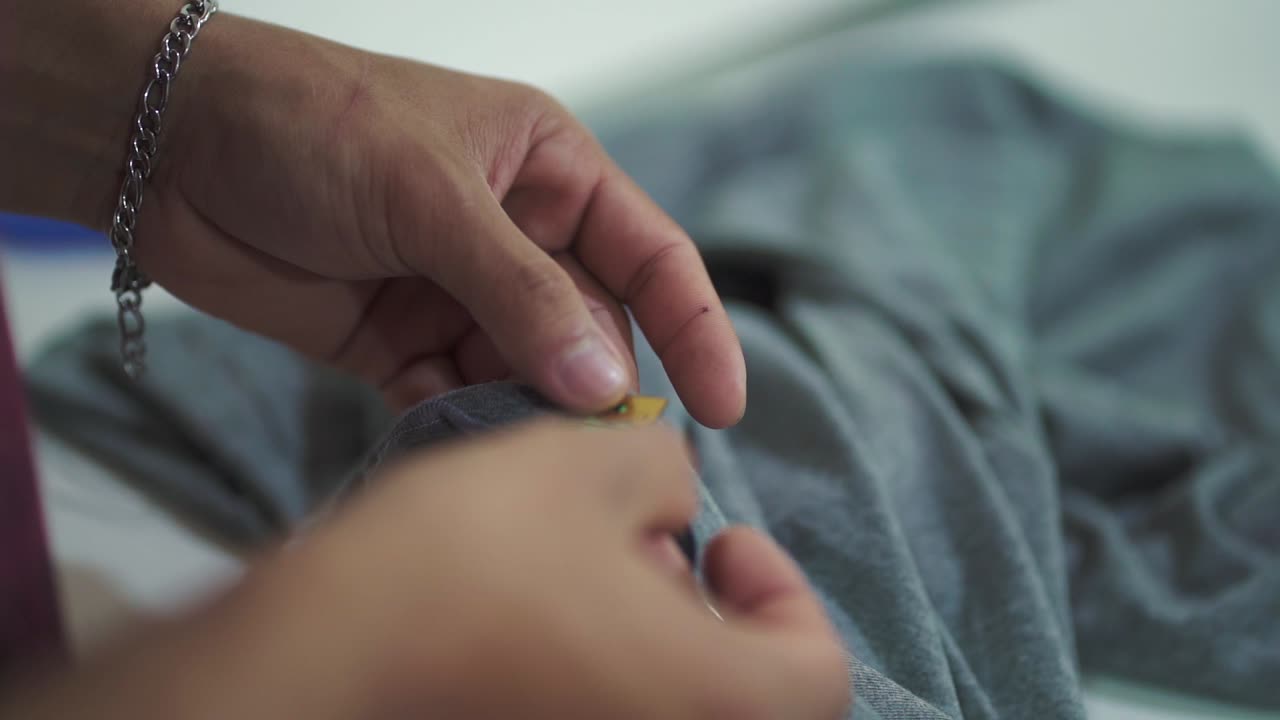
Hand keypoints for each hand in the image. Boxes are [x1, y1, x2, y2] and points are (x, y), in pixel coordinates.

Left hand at [133, 9, 744, 422]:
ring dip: (522, 414)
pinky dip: (457, 424)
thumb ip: (519, 292)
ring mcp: (456, 292)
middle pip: (590, 329)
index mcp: (548, 172)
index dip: (694, 329)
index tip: (722, 406)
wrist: (165, 148)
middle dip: (592, 385)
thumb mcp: (429, 194)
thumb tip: (603, 382)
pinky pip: (453, 397)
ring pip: (524, 373)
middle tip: (582, 439)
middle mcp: (515, 235)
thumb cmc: (307, 123)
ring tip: (512, 449)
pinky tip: (452, 444)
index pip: (650, 256)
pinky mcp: (399, 341)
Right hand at [322, 422, 849, 717]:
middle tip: (636, 550)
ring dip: (641, 640)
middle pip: (738, 695)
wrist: (319, 658)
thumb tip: (671, 498)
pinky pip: (596, 718)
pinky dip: (589, 677)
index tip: (720, 539)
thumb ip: (665, 467)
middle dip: (700, 610)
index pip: (815, 666)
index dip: (781, 588)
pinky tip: (525, 621)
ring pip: (662, 708)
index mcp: (721, 706)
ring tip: (568, 574)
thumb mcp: (584, 464)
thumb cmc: (465, 562)